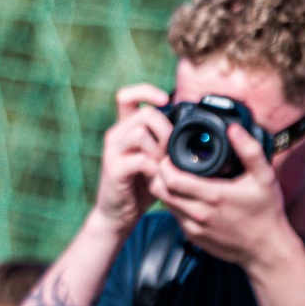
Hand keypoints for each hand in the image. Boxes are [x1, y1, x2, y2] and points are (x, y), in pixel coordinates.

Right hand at [92, 84, 172, 233]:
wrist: (118, 214)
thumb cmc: (140, 186)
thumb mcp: (154, 159)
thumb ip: (163, 142)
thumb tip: (192, 129)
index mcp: (125, 128)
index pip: (127, 96)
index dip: (146, 91)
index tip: (165, 101)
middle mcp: (116, 135)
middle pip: (145, 113)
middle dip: (167, 130)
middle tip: (172, 151)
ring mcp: (112, 152)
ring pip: (140, 133)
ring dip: (160, 150)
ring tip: (164, 166)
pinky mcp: (114, 170)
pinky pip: (139, 159)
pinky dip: (154, 168)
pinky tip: (157, 178)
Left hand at [149, 124, 298, 272]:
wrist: (267, 250)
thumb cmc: (267, 213)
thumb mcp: (265, 178)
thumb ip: (250, 151)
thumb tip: (234, 128)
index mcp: (213, 196)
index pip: (171, 179)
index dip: (164, 163)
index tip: (169, 154)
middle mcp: (199, 214)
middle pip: (160, 190)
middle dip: (159, 173)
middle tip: (167, 162)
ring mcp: (194, 227)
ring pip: (164, 203)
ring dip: (164, 188)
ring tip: (173, 175)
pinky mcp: (192, 237)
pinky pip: (174, 215)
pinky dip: (174, 202)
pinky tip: (184, 194)